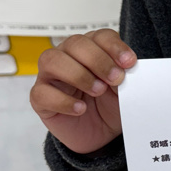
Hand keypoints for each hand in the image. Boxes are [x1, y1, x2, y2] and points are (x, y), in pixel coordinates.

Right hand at [29, 29, 136, 153]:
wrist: (101, 134)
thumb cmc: (109, 105)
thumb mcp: (124, 90)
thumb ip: (123, 76)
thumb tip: (124, 70)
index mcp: (91, 49)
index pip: (99, 36)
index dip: (114, 47)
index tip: (129, 62)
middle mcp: (68, 57)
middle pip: (75, 43)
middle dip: (98, 60)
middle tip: (115, 79)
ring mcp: (50, 76)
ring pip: (52, 60)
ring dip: (78, 74)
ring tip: (98, 91)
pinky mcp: (40, 98)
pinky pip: (42, 92)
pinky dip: (63, 101)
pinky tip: (80, 108)